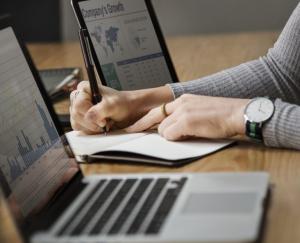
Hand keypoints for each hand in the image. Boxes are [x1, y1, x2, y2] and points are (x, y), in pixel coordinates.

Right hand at [70, 81, 173, 133]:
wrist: (128, 111)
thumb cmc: (122, 104)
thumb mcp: (113, 105)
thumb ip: (100, 110)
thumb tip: (89, 117)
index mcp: (84, 89)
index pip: (79, 105)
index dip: (90, 114)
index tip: (103, 120)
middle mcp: (78, 98)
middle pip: (76, 115)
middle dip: (91, 122)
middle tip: (105, 123)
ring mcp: (78, 109)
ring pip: (76, 123)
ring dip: (91, 127)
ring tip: (104, 123)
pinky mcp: (80, 120)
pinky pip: (79, 129)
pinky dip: (90, 130)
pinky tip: (100, 127)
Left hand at [126, 94, 248, 140]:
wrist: (240, 113)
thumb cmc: (224, 116)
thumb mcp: (200, 112)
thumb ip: (184, 117)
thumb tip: (173, 130)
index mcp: (184, 99)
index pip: (159, 110)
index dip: (144, 119)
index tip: (134, 125)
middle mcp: (181, 102)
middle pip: (156, 118)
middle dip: (144, 127)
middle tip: (131, 132)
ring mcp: (183, 111)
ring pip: (163, 129)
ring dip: (171, 136)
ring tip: (188, 134)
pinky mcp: (187, 121)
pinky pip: (170, 135)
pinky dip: (176, 139)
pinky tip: (190, 136)